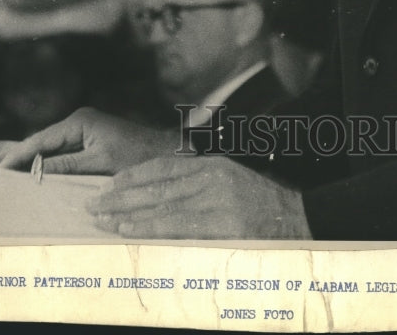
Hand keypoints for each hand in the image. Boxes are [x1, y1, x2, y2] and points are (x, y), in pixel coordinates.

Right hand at [0, 107, 177, 174]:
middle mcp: (78, 122)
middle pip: (38, 142)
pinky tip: (23, 171)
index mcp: (80, 122)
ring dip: (22, 160)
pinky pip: (56, 153)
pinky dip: (38, 162)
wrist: (167, 154)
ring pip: (45, 148)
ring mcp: (82, 131)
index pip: (40, 142)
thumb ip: (67, 167)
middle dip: (11, 156)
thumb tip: (35, 173)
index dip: (15, 157)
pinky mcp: (87, 141)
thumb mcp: (101, 165)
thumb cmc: (138, 157)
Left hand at [90, 155, 311, 238]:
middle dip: (121, 195)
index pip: (164, 166)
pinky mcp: (221, 223)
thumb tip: (164, 197)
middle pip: (156, 184)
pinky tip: (129, 231)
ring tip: (102, 219)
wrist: (302, 220)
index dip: (134, 175)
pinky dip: (149, 228)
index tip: (110, 184)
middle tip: (94, 203)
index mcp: (212, 166)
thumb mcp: (233, 185)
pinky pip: (177, 226)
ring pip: (161, 204)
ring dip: (127, 213)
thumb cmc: (265, 208)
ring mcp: (216, 199)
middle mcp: (211, 177)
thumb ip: (201, 187)